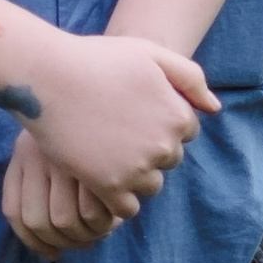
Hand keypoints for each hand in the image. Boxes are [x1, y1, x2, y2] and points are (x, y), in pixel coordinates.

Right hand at [1, 30, 214, 241]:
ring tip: (105, 153)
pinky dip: (116, 199)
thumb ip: (190, 78)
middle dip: (148, 149)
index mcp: (178, 115)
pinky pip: (126, 208)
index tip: (132, 112)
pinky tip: (98, 177)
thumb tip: (214, 109)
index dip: (158, 121)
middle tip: (115, 130)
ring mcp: (137, 168)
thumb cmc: (97, 59)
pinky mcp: (109, 186)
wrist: (48, 75)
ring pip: (150, 186)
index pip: (184, 131)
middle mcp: (164, 145)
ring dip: (134, 176)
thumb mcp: (151, 54)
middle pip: (168, 160)